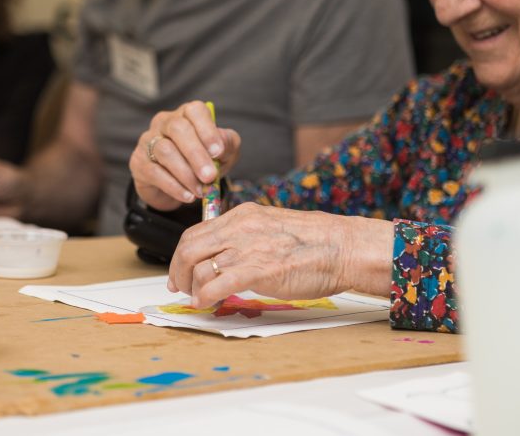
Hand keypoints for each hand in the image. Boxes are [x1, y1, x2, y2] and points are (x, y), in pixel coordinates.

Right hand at [128, 100, 241, 209]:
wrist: (179, 188)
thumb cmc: (203, 163)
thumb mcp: (223, 153)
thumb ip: (227, 145)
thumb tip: (221, 146)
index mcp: (187, 115)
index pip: (195, 110)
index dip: (207, 130)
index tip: (218, 152)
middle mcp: (164, 122)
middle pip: (178, 128)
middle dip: (196, 154)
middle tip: (210, 176)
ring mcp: (148, 140)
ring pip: (165, 151)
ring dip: (186, 174)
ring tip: (200, 190)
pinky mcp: (138, 162)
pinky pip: (155, 172)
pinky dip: (174, 187)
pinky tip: (188, 196)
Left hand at [167, 203, 394, 307]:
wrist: (341, 247)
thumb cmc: (313, 243)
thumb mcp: (271, 227)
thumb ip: (246, 237)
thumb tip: (226, 258)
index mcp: (243, 215)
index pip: (197, 232)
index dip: (181, 254)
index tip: (180, 271)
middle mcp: (240, 227)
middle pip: (189, 247)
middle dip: (178, 271)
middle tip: (179, 288)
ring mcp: (248, 248)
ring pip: (199, 266)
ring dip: (192, 287)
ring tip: (197, 299)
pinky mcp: (258, 270)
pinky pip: (217, 284)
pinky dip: (204, 296)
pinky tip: (205, 304)